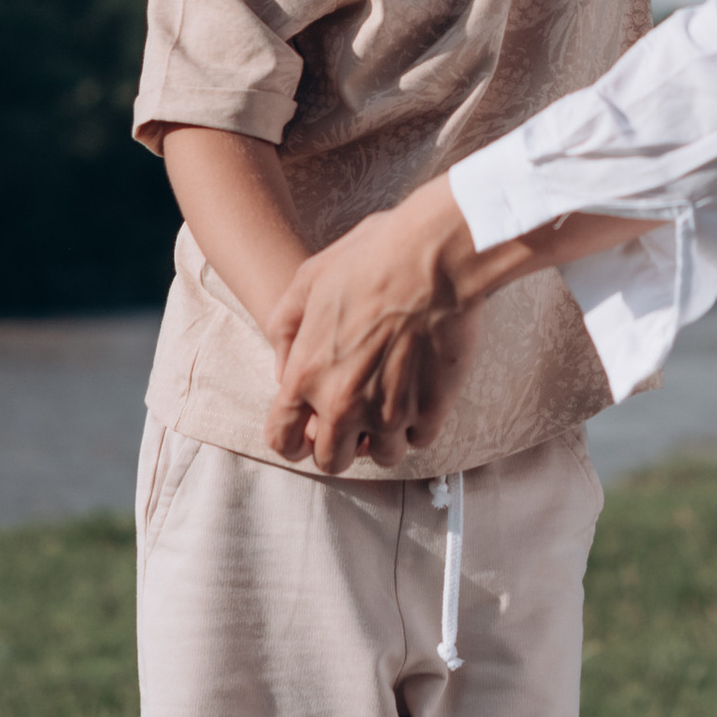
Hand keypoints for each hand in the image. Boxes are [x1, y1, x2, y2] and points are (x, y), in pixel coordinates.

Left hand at [266, 183, 479, 472]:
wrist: (435, 255)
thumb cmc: (371, 258)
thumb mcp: (308, 279)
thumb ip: (284, 329)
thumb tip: (282, 368)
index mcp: (307, 375)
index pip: (283, 440)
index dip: (291, 442)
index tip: (306, 434)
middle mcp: (344, 403)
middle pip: (332, 460)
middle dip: (339, 445)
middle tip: (354, 420)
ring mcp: (389, 411)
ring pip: (381, 456)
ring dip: (383, 436)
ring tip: (391, 403)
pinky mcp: (430, 409)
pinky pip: (419, 439)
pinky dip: (417, 424)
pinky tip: (418, 394)